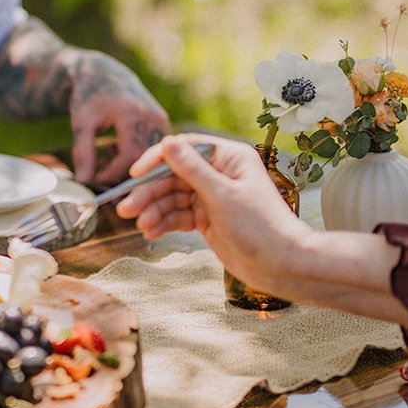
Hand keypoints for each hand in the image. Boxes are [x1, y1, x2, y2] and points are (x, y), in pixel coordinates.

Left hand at [68, 53, 168, 184]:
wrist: (103, 74)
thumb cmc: (89, 97)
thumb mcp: (81, 124)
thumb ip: (83, 152)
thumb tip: (84, 181)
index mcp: (132, 113)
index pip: (129, 156)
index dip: (112, 173)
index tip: (95, 178)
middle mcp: (152, 116)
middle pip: (142, 159)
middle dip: (120, 171)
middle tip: (99, 171)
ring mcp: (160, 119)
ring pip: (148, 157)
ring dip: (127, 164)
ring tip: (104, 156)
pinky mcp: (162, 123)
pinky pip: (151, 149)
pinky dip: (133, 155)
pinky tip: (115, 148)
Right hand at [115, 135, 308, 292]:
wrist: (281, 265)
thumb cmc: (261, 226)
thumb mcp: (223, 195)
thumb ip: (192, 169)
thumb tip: (168, 142)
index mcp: (228, 158)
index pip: (185, 149)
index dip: (157, 160)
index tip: (135, 173)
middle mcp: (218, 174)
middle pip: (173, 176)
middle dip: (150, 193)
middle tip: (126, 209)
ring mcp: (211, 197)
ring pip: (172, 198)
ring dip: (154, 211)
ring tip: (140, 226)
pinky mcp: (206, 219)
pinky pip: (178, 216)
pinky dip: (164, 223)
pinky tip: (151, 232)